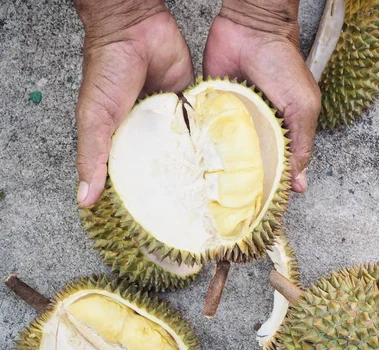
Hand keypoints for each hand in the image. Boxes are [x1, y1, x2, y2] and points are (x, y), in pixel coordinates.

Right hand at [74, 0, 193, 206]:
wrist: (135, 29)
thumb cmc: (107, 70)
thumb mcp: (94, 118)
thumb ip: (93, 156)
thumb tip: (86, 199)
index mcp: (124, 141)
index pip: (134, 176)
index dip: (144, 196)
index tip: (158, 220)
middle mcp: (149, 134)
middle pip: (164, 165)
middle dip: (177, 185)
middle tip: (193, 212)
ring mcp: (171, 120)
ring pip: (186, 149)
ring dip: (196, 165)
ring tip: (212, 193)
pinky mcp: (190, 105)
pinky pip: (202, 127)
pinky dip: (209, 140)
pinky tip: (221, 161)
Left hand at [203, 1, 320, 192]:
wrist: (251, 29)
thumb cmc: (283, 65)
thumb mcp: (303, 108)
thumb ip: (301, 144)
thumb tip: (299, 184)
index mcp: (281, 134)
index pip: (276, 167)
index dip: (270, 187)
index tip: (261, 209)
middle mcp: (256, 132)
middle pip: (248, 165)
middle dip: (242, 184)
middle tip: (233, 209)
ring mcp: (232, 122)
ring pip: (225, 153)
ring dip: (220, 169)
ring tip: (211, 196)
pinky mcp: (211, 110)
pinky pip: (205, 133)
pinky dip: (201, 146)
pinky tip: (196, 166)